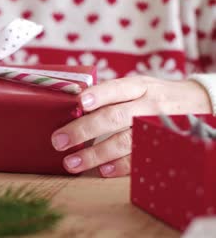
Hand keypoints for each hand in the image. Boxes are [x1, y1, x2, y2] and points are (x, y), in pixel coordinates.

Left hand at [51, 76, 211, 176]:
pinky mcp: (160, 147)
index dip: (99, 95)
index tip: (80, 102)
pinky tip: (101, 171)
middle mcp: (147, 106)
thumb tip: (71, 106)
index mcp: (138, 87)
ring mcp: (154, 128)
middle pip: (114, 117)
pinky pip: (139, 159)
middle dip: (84, 130)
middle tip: (59, 141)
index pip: (116, 88)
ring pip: (123, 141)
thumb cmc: (154, 95)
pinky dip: (119, 166)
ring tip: (71, 163)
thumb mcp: (137, 86)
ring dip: (95, 154)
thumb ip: (110, 95)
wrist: (199, 104)